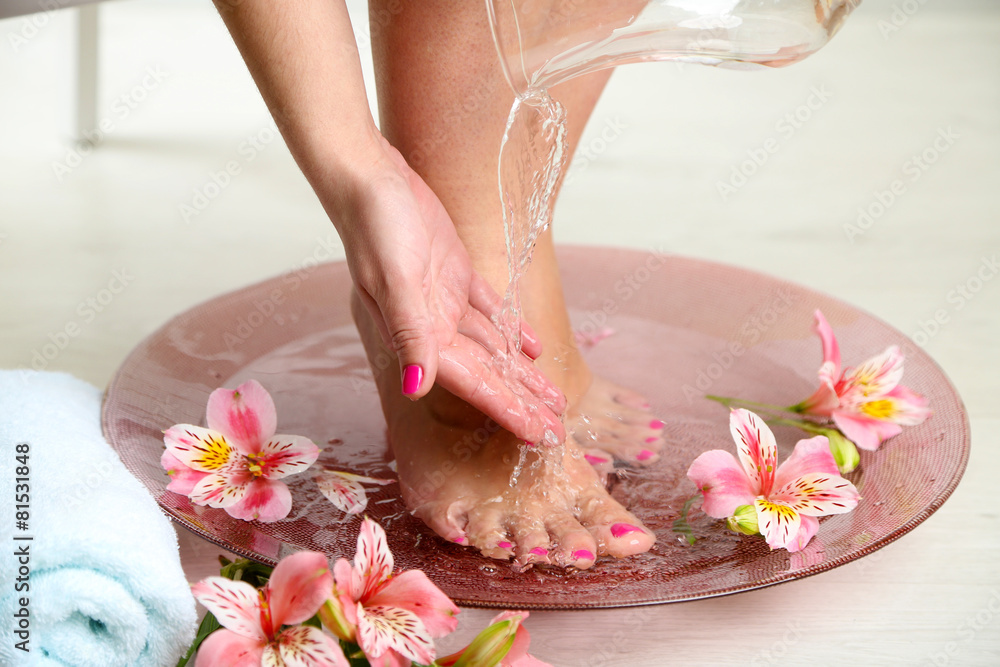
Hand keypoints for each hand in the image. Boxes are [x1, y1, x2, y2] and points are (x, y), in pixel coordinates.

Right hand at [333, 140, 566, 443]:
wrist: (369, 176)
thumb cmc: (377, 226)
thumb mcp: (395, 279)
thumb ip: (409, 333)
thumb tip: (416, 388)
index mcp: (421, 335)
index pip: (475, 385)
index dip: (508, 412)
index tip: (539, 436)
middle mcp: (432, 326)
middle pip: (488, 375)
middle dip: (522, 404)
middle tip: (556, 432)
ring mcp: (443, 301)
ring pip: (492, 349)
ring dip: (521, 375)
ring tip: (552, 399)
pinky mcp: (453, 274)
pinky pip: (489, 312)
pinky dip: (511, 331)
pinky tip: (531, 348)